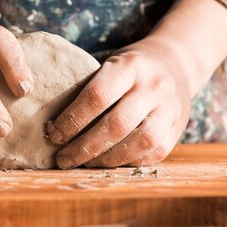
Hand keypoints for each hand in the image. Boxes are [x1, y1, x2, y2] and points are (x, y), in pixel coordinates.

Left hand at [46, 0, 226, 168]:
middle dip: (83, 147)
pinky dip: (127, 162)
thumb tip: (49, 119)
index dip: (71, 119)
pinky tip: (108, 164)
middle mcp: (153, 87)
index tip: (52, 134)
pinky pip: (152, 153)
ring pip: (137, 143)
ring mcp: (169, 109)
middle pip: (115, 125)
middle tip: (62, 159)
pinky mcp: (177, 129)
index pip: (97, 95)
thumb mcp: (111, 64)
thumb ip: (90, 86)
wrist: (177, 63)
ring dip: (105, 160)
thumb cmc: (130, 67)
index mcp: (130, 66)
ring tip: (84, 164)